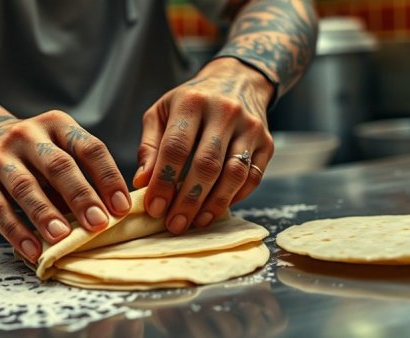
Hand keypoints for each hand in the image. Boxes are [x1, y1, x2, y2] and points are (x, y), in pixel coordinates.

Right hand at [0, 110, 130, 262]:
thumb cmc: (35, 154)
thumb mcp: (59, 150)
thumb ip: (81, 177)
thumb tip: (110, 218)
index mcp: (57, 124)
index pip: (89, 148)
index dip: (108, 177)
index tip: (122, 207)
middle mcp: (26, 134)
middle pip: (58, 166)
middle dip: (81, 196)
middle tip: (98, 224)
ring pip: (26, 187)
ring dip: (46, 214)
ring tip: (63, 237)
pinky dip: (16, 232)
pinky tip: (33, 249)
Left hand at [133, 57, 273, 232]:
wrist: (238, 80)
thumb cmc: (191, 102)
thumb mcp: (161, 112)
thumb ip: (150, 146)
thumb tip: (142, 182)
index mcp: (192, 102)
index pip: (176, 147)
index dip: (164, 181)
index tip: (154, 207)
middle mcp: (225, 112)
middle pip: (207, 164)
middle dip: (188, 200)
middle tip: (174, 224)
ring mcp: (250, 127)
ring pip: (233, 174)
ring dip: (213, 204)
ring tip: (195, 223)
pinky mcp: (267, 142)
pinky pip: (253, 177)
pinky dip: (235, 198)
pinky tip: (216, 209)